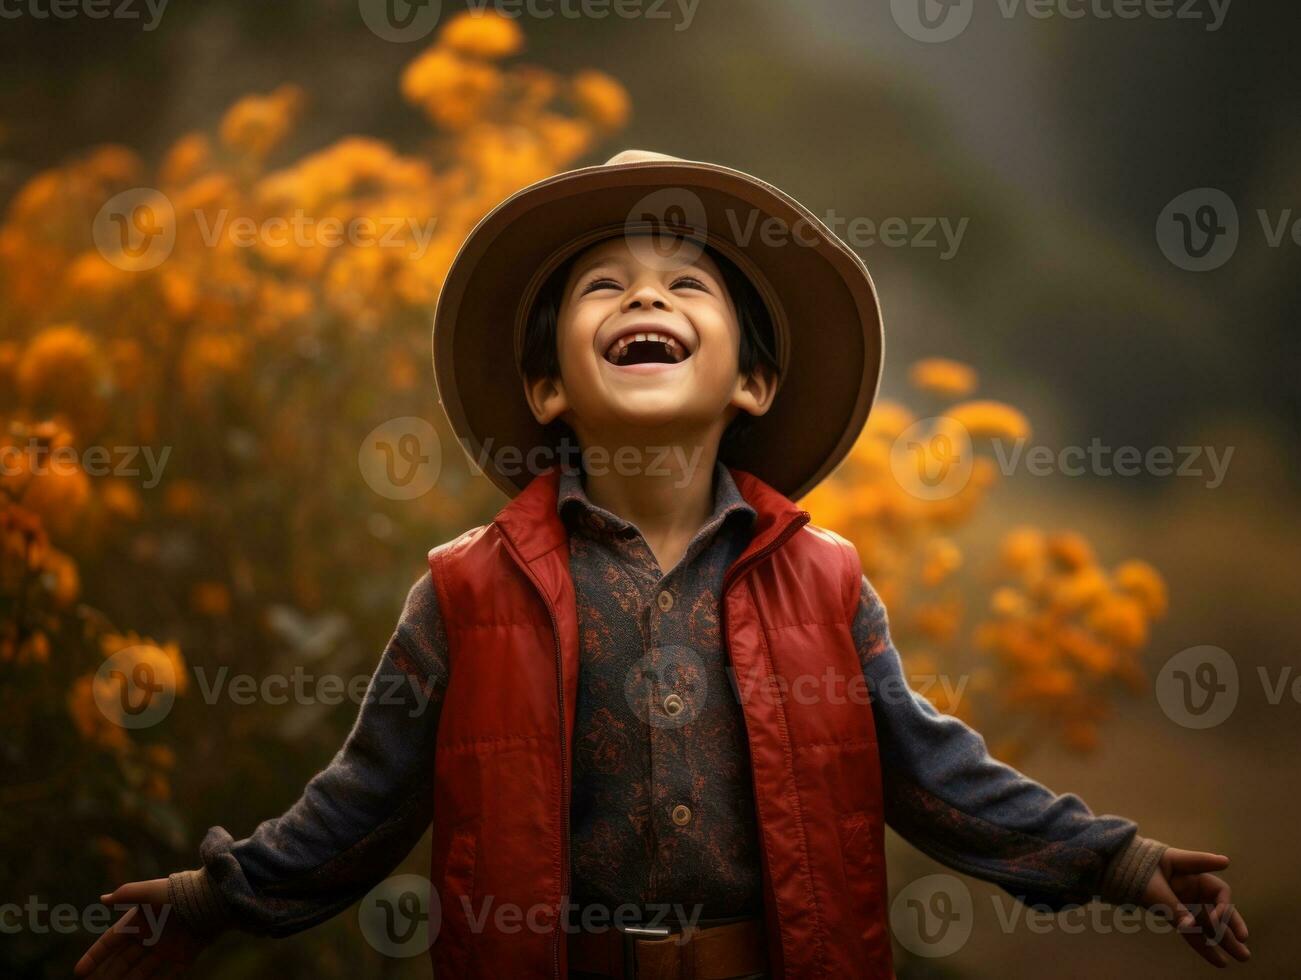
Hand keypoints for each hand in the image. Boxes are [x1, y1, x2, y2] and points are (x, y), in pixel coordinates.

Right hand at [75, 878, 210, 978]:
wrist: (213, 899)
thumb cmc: (179, 892)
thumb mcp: (150, 891)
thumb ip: (126, 894)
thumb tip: (101, 899)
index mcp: (139, 921)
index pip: (110, 942)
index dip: (95, 955)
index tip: (79, 971)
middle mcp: (150, 937)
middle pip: (123, 961)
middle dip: (109, 975)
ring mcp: (166, 948)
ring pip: (141, 972)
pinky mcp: (183, 957)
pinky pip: (168, 976)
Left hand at [1140, 848, 1248, 967]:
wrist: (1115, 873)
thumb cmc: (1133, 871)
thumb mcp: (1152, 888)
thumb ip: (1172, 906)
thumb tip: (1190, 927)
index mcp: (1183, 868)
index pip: (1201, 866)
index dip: (1210, 863)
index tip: (1223, 861)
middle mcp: (1189, 886)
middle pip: (1216, 904)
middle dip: (1231, 922)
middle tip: (1244, 938)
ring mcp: (1185, 902)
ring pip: (1209, 923)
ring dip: (1225, 940)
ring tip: (1243, 957)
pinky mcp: (1177, 916)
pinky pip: (1194, 933)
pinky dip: (1205, 947)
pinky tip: (1219, 961)